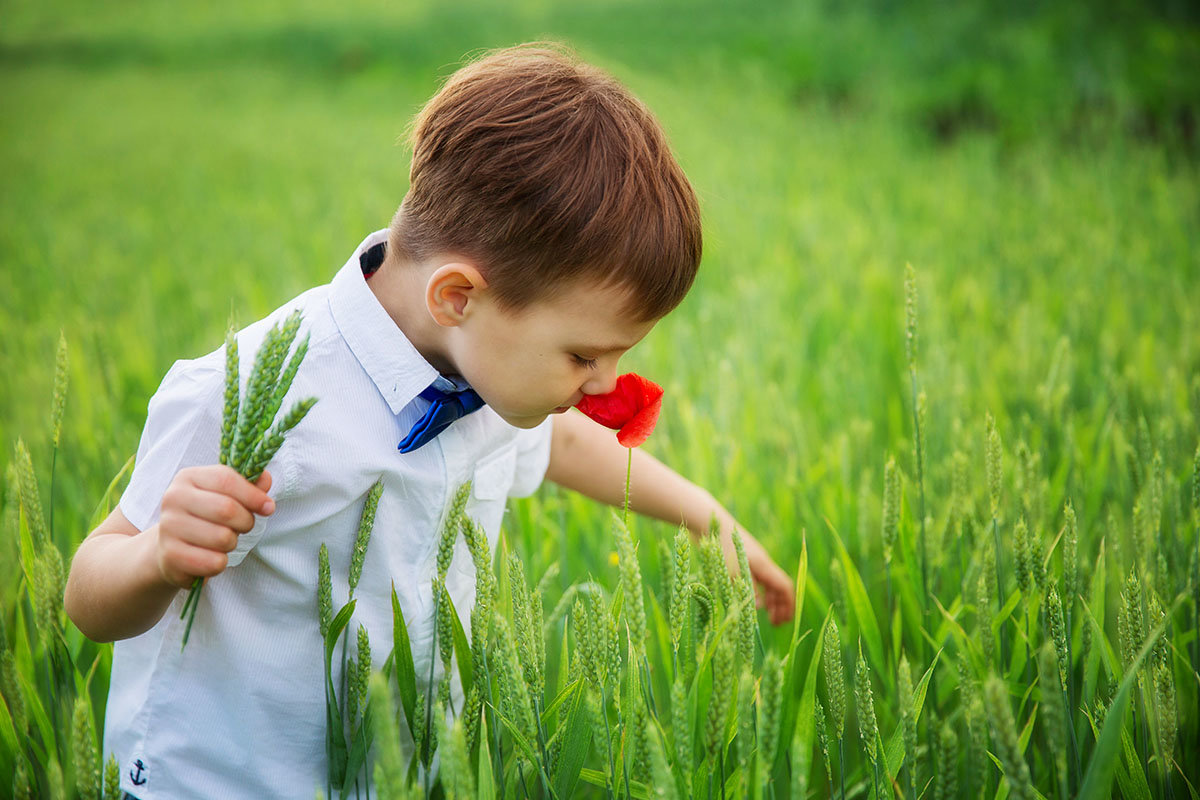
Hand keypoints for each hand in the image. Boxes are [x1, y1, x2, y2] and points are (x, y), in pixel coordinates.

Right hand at [154, 465, 274, 588]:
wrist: (170, 548)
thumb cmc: (205, 517)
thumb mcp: (225, 495)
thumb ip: (248, 485)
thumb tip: (266, 478)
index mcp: (188, 477)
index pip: (226, 479)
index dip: (253, 495)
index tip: (268, 507)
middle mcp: (173, 499)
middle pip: (227, 509)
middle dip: (246, 521)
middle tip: (243, 526)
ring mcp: (169, 527)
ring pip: (223, 538)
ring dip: (232, 543)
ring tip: (222, 541)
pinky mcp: (170, 556)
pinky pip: (214, 562)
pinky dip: (221, 563)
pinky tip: (211, 557)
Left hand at [719, 528, 795, 625]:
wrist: (709, 523)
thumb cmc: (723, 548)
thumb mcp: (735, 572)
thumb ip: (748, 590)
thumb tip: (759, 607)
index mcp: (764, 566)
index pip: (784, 587)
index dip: (788, 604)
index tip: (785, 621)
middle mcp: (762, 564)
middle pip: (778, 587)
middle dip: (780, 606)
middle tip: (776, 623)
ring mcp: (752, 562)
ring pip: (767, 584)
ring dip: (770, 600)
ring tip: (767, 616)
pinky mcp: (740, 560)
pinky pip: (756, 579)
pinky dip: (758, 592)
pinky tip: (752, 600)